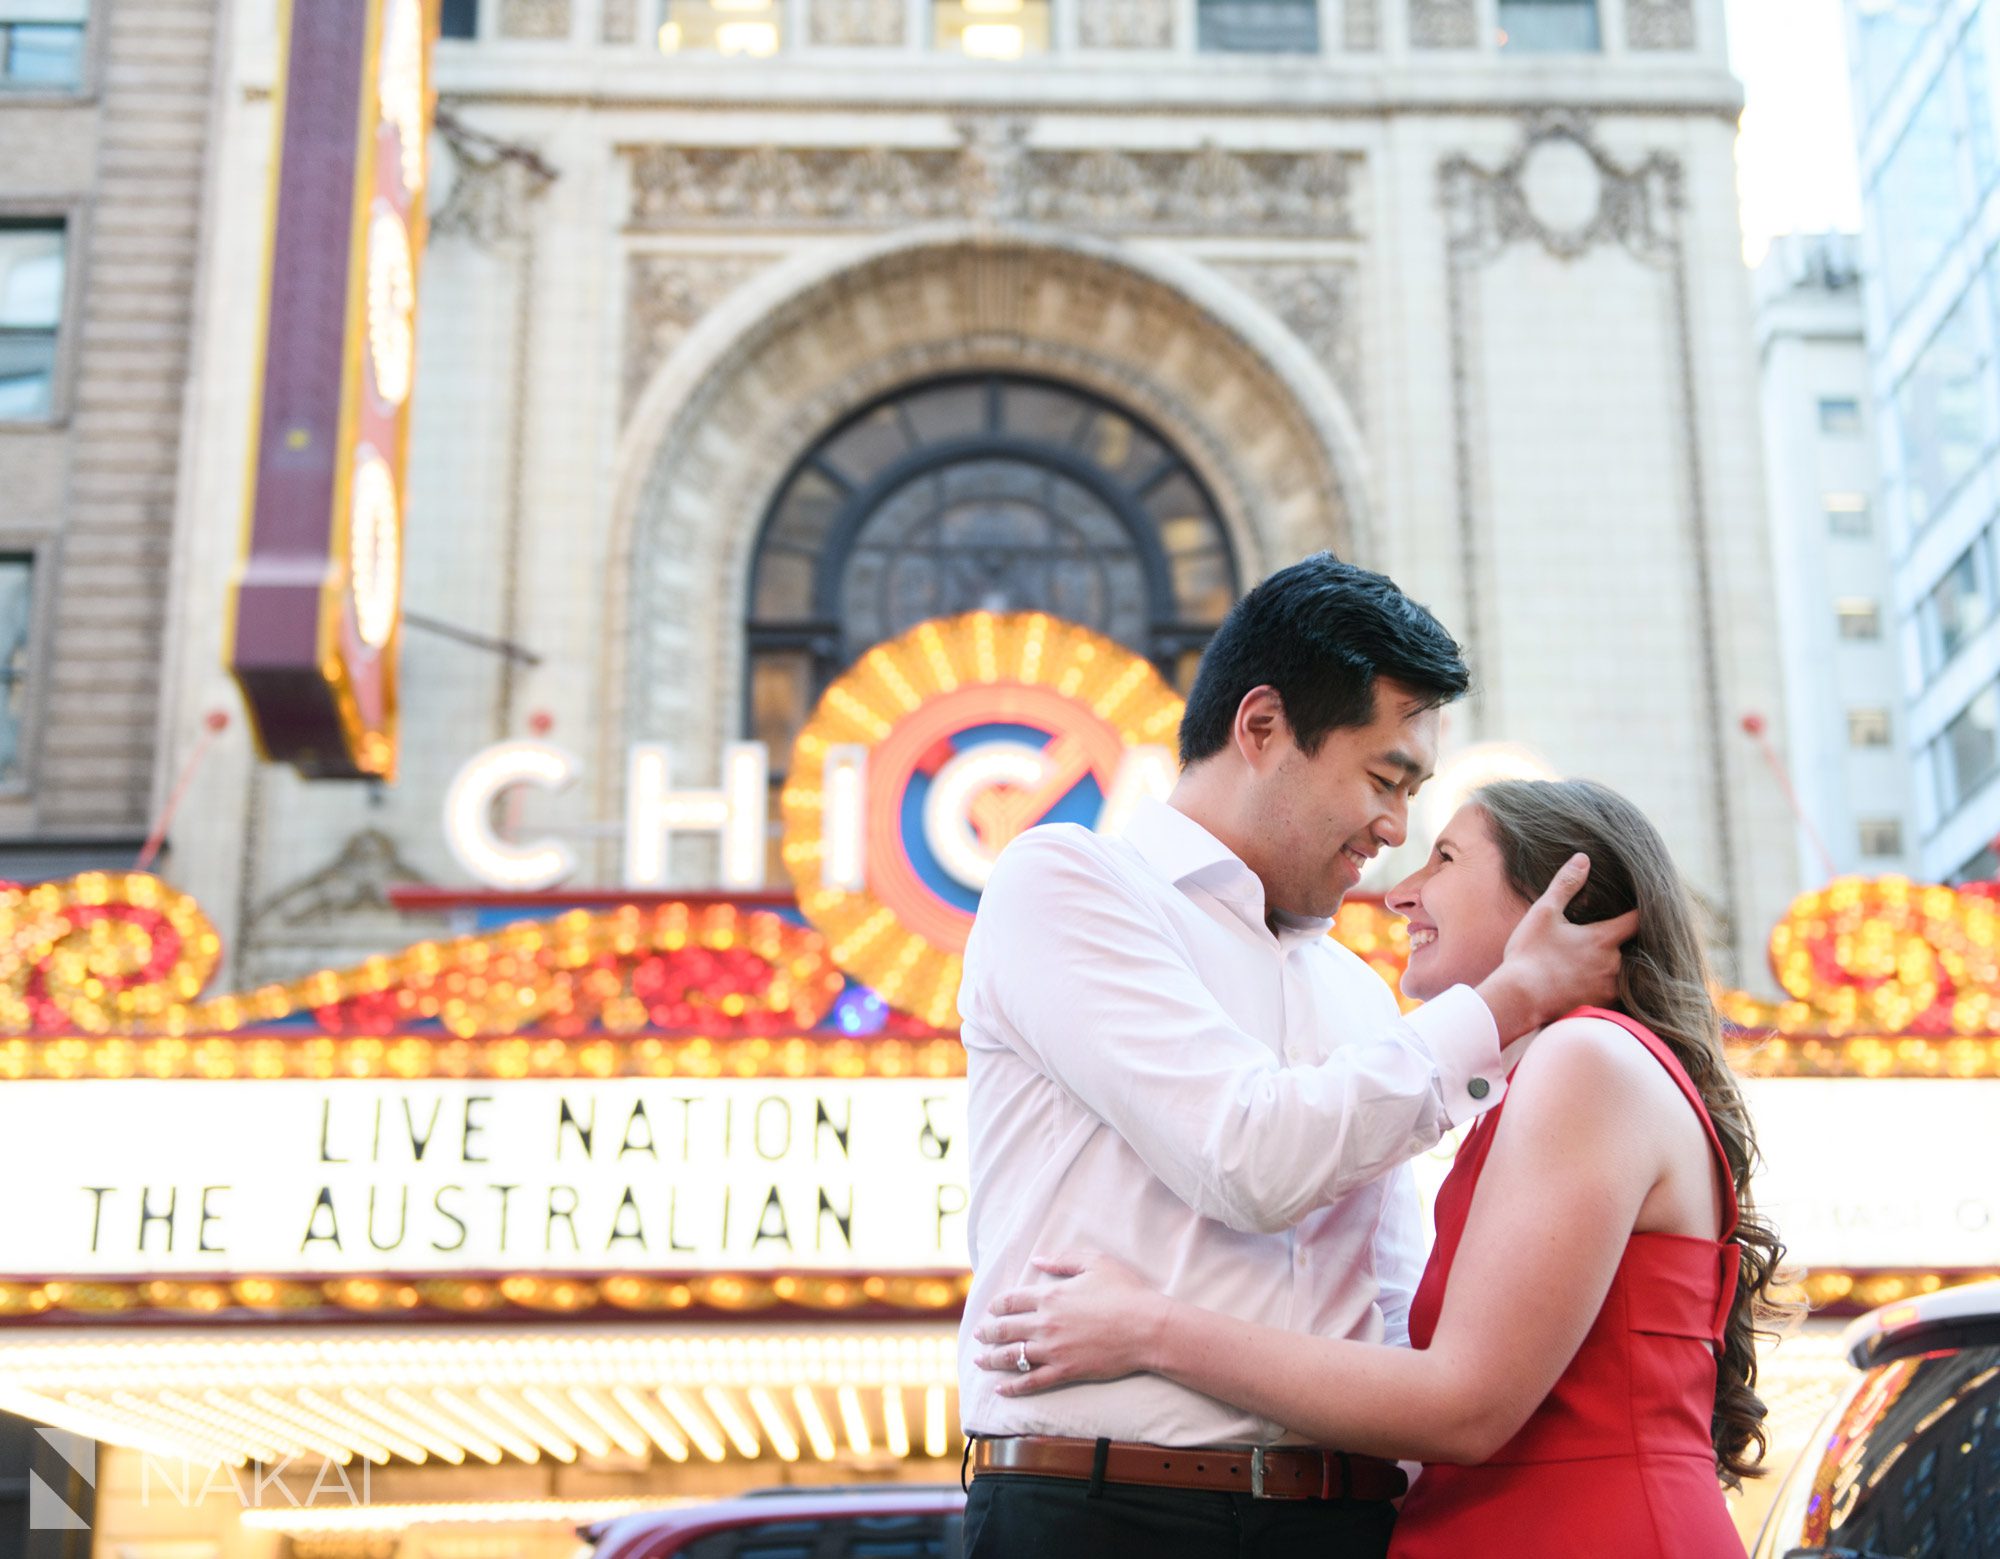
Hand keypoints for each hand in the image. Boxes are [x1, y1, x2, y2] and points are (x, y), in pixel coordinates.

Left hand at [971, 1251, 1167, 1394]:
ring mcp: (1053, 1350)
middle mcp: (1045, 1324)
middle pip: (1005, 1329)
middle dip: (987, 1332)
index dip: (997, 1305)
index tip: (991, 1309)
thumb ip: (1062, 1260)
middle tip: (977, 1334)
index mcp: (1050, 1296)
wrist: (1147, 1327)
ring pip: (1012, 1356)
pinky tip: (1001, 1388)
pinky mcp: (1065, 1371)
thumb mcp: (1095, 1263)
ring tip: (980, 1360)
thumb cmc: (1125, 1292)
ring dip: (991, 1358)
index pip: (1011, 1301)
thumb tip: (1037, 1260)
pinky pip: (1031, 1381)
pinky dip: (1013, 1386)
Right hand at [1477, 854, 1638, 1039]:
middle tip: (1612, 933)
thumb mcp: (1543, 914)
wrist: (1519, 999)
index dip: (1645, 910)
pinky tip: (1589, 982)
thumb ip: (1565, 885)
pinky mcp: (1601, 1006)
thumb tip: (1583, 859)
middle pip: (1633, 947)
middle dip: (1624, 940)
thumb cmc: (1530, 954)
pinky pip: (1613, 993)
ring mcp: (1609, 988)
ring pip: (1623, 972)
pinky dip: (1606, 985)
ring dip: (1614, 964)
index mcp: (1604, 938)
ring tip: (1598, 959)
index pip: (1639, 920)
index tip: (1649, 903)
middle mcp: (1614, 964)